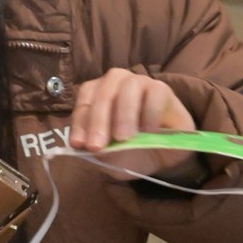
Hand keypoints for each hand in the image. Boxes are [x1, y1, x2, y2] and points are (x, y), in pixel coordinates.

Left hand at [69, 67, 199, 179]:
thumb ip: (103, 153)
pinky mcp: (162, 89)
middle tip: (98, 146)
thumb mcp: (114, 159)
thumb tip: (96, 148)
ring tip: (124, 138)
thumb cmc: (133, 152)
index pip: (84, 102)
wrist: (164, 155)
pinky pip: (155, 93)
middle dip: (98, 120)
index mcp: (97, 96)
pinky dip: (150, 112)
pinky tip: (148, 131)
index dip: (80, 123)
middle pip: (104, 92)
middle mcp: (117, 84)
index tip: (78, 144)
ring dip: (123, 114)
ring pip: (129, 86)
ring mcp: (140, 83)